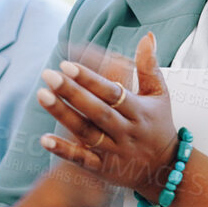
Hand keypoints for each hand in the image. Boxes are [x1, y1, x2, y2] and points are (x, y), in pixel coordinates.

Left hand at [35, 34, 177, 206]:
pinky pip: (83, 160)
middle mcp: (126, 131)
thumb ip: (150, 66)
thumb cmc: (159, 125)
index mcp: (139, 111)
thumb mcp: (160, 95)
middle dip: (72, 92)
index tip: (67, 64)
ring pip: (87, 133)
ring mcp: (114, 151)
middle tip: (49, 75)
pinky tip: (44, 138)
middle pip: (97, 111)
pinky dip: (64, 151)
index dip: (90, 79)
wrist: (165, 169)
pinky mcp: (104, 169)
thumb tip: (148, 36)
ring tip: (42, 95)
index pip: (112, 92)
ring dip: (63, 115)